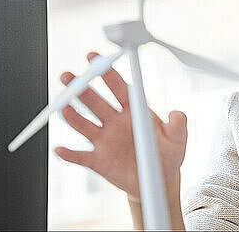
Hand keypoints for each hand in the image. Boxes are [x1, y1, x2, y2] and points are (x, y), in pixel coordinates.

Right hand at [54, 51, 187, 200]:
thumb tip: (177, 113)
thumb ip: (178, 125)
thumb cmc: (168, 155)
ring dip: (72, 116)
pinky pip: (81, 156)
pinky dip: (69, 154)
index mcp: (133, 112)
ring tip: (62, 107)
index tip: (95, 59)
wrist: (159, 180)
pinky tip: (60, 149)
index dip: (107, 73)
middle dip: (81, 88)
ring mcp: (105, 140)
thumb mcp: (178, 139)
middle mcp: (115, 122)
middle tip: (68, 76)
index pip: (118, 88)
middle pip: (95, 102)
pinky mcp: (98, 161)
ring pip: (84, 125)